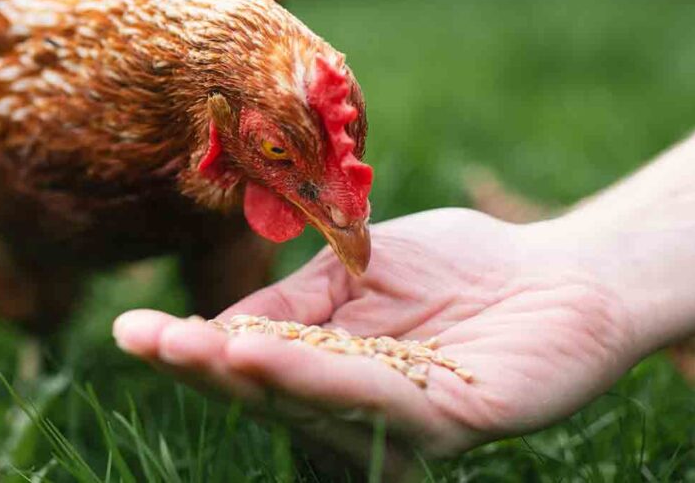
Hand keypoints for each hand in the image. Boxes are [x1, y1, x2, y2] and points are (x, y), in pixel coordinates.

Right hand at [113, 209, 639, 461]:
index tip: (131, 332)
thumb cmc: (459, 269)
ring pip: (314, 405)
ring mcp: (405, 425)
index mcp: (334, 374)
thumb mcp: (355, 270)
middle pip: (272, 396)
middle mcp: (361, 413)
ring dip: (250, 377)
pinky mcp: (453, 423)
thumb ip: (292, 300)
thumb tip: (213, 327)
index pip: (253, 367)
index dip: (193, 354)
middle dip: (206, 369)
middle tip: (147, 343)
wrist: (563, 269)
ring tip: (194, 350)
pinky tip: (263, 356)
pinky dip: (314, 381)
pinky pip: (376, 406)